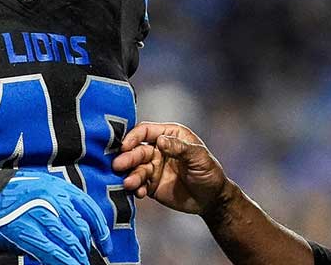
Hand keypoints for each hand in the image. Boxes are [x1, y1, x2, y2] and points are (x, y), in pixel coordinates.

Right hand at [0, 170, 113, 264]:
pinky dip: (64, 262)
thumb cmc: (9, 192)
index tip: (105, 244)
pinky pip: (52, 251)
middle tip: (88, 259)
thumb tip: (74, 226)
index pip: (90, 209)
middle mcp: (54, 199)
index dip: (101, 230)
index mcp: (59, 187)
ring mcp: (41, 215)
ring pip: (70, 241)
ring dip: (78, 258)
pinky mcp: (28, 232)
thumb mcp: (40, 186)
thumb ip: (59, 202)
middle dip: (87, 248)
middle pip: (81, 228)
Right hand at [113, 122, 231, 214]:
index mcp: (170, 135)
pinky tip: (139, 192)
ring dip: (131, 175)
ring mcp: (153, 167)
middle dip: (127, 158)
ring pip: (136, 169)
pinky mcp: (151, 185)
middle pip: (137, 150)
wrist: (211, 200)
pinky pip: (139, 184)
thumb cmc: (210, 173)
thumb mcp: (199, 157)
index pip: (146, 131)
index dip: (133, 137)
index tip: (125, 146)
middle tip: (118, 165)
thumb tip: (160, 140)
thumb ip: (180, 148)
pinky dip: (136, 188)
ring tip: (129, 184)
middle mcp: (158, 149)